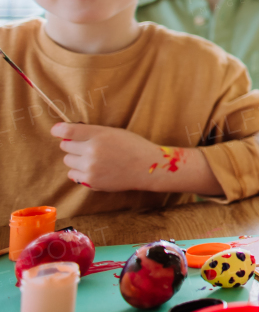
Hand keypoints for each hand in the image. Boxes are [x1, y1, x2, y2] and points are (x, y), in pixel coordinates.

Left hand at [51, 123, 179, 192]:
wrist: (148, 167)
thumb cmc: (133, 146)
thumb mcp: (114, 132)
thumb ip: (93, 133)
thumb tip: (68, 134)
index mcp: (99, 135)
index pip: (68, 131)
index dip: (59, 130)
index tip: (56, 130)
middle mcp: (91, 151)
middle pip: (65, 146)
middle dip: (72, 145)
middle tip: (85, 146)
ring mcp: (90, 167)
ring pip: (68, 161)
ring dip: (76, 159)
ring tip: (92, 159)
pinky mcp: (90, 181)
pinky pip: (73, 174)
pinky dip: (80, 171)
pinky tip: (94, 168)